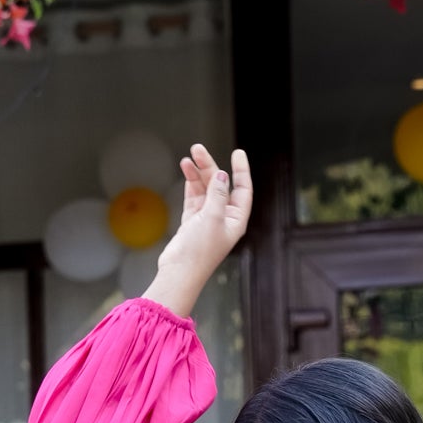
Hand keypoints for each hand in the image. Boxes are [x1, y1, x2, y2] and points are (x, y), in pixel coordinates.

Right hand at [147, 142, 253, 316]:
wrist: (178, 272)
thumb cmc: (199, 251)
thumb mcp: (212, 217)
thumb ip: (218, 194)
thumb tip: (222, 175)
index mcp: (235, 220)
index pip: (243, 190)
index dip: (241, 170)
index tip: (238, 153)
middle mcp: (223, 218)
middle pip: (220, 185)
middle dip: (209, 166)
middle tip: (197, 149)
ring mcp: (207, 219)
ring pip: (204, 189)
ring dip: (197, 173)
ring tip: (187, 158)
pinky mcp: (192, 222)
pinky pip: (193, 197)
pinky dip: (190, 184)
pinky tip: (186, 171)